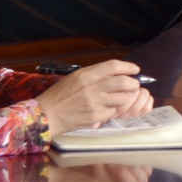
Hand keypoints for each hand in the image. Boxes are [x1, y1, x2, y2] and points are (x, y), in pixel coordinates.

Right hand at [36, 60, 150, 137]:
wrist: (46, 114)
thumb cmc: (59, 96)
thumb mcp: (75, 78)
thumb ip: (94, 75)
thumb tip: (116, 73)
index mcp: (86, 74)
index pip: (113, 66)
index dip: (128, 67)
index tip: (135, 69)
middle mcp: (91, 87)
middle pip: (123, 82)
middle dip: (133, 84)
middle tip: (134, 85)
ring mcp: (94, 102)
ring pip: (122, 98)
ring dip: (126, 98)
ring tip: (122, 98)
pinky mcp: (95, 116)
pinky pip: (113, 112)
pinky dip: (113, 111)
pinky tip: (107, 109)